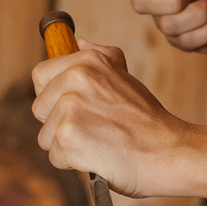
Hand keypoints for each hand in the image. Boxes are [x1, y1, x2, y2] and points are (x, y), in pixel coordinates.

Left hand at [31, 41, 190, 197]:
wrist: (168, 152)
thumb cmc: (146, 121)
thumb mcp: (125, 77)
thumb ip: (100, 56)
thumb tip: (78, 42)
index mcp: (86, 61)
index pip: (40, 76)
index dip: (53, 96)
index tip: (75, 107)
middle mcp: (76, 79)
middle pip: (39, 108)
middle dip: (59, 123)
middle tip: (93, 128)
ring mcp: (70, 108)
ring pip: (45, 135)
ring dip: (67, 146)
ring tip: (98, 143)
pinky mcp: (68, 137)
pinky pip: (55, 156)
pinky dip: (74, 163)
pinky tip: (98, 156)